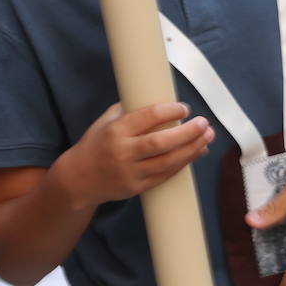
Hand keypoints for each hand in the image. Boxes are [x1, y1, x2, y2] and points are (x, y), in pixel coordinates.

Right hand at [56, 102, 212, 210]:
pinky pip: (165, 176)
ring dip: (191, 149)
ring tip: (207, 138)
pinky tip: (195, 153)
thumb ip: (129, 109)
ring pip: (168, 162)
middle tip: (204, 123)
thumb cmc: (95, 144)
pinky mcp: (137, 188)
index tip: (184, 107)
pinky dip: (183, 164)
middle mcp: (123, 152)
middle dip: (187, 132)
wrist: (78, 179)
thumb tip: (159, 97)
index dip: (170, 111)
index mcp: (116, 130)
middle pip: (162, 142)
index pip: (148, 117)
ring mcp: (131, 172)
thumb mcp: (106, 121)